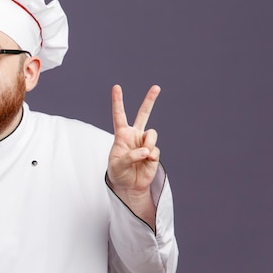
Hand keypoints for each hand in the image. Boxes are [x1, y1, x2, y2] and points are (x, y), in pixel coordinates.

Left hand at [107, 85, 160, 225]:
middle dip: (150, 100)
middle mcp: (134, 135)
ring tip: (144, 155)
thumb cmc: (118, 173)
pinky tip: (147, 161)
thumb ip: (129, 157)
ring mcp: (145, 142)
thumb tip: (145, 151)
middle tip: (156, 87)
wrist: (130, 185)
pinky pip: (155, 149)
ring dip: (148, 144)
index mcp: (121, 134)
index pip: (119, 115)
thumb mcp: (116, 165)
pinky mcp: (154, 151)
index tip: (116, 87)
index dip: (117, 101)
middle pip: (143, 114)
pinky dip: (151, 156)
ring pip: (152, 134)